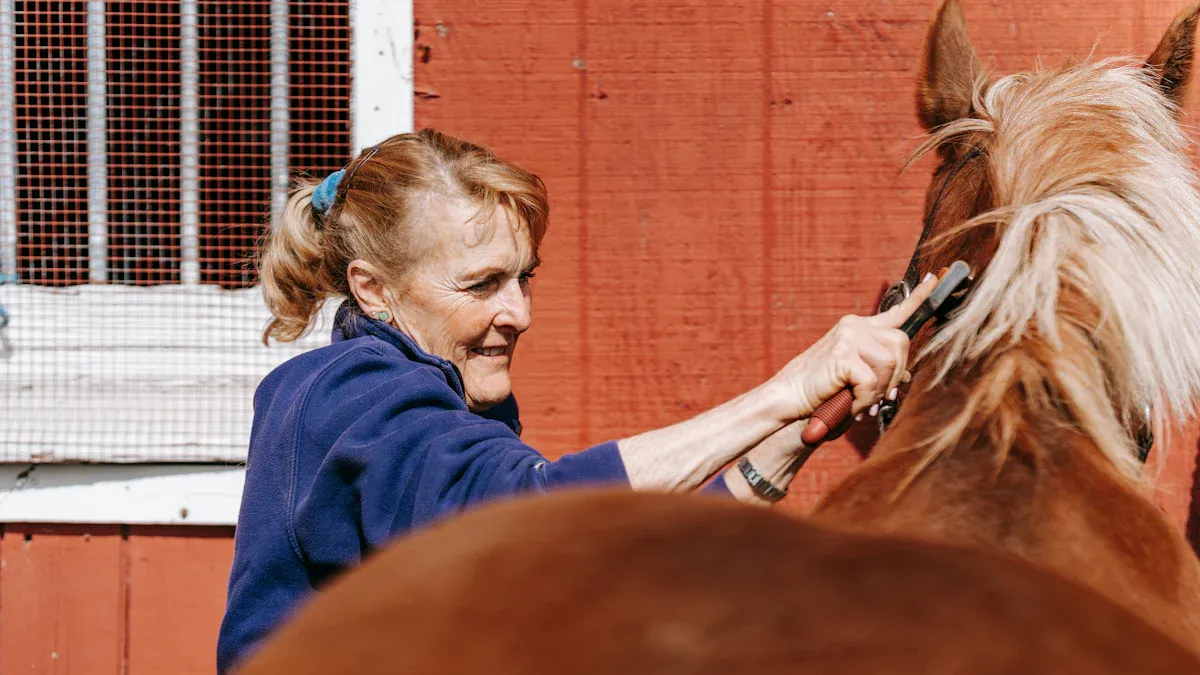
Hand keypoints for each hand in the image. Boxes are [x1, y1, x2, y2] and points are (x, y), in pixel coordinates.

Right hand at [770, 273, 938, 420]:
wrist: (790, 398)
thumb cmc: (823, 390)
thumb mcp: (858, 378)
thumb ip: (882, 372)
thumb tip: (905, 376)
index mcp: (860, 328)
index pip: (896, 311)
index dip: (919, 297)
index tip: (934, 277)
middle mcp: (855, 325)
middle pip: (901, 343)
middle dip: (896, 375)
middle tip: (879, 398)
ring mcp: (849, 336)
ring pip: (890, 363)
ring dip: (879, 390)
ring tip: (861, 402)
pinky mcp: (843, 353)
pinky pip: (872, 380)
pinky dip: (866, 399)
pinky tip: (853, 406)